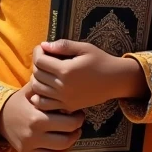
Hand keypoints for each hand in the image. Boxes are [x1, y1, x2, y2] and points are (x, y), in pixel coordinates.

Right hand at [0, 83, 83, 151]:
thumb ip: (47, 87)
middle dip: (77, 129)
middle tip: (79, 122)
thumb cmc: (19, 101)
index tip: (79, 112)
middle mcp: (33, 134)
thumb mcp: (32, 90)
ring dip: (72, 141)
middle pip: (66, 138)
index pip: (68, 123)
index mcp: (37, 118)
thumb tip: (67, 82)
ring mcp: (30, 146)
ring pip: (60, 150)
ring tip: (74, 132)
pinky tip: (65, 144)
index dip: (78, 118)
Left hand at [30, 39, 146, 112]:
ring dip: (36, 78)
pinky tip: (45, 87)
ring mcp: (64, 98)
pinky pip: (44, 104)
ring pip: (37, 89)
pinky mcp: (67, 106)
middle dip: (37, 63)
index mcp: (66, 69)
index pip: (40, 61)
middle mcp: (62, 86)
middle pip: (37, 75)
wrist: (114, 80)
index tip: (42, 47)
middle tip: (44, 58)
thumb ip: (64, 45)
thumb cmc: (100, 61)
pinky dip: (39, 96)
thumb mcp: (84, 48)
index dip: (38, 52)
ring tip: (45, 71)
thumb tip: (44, 45)